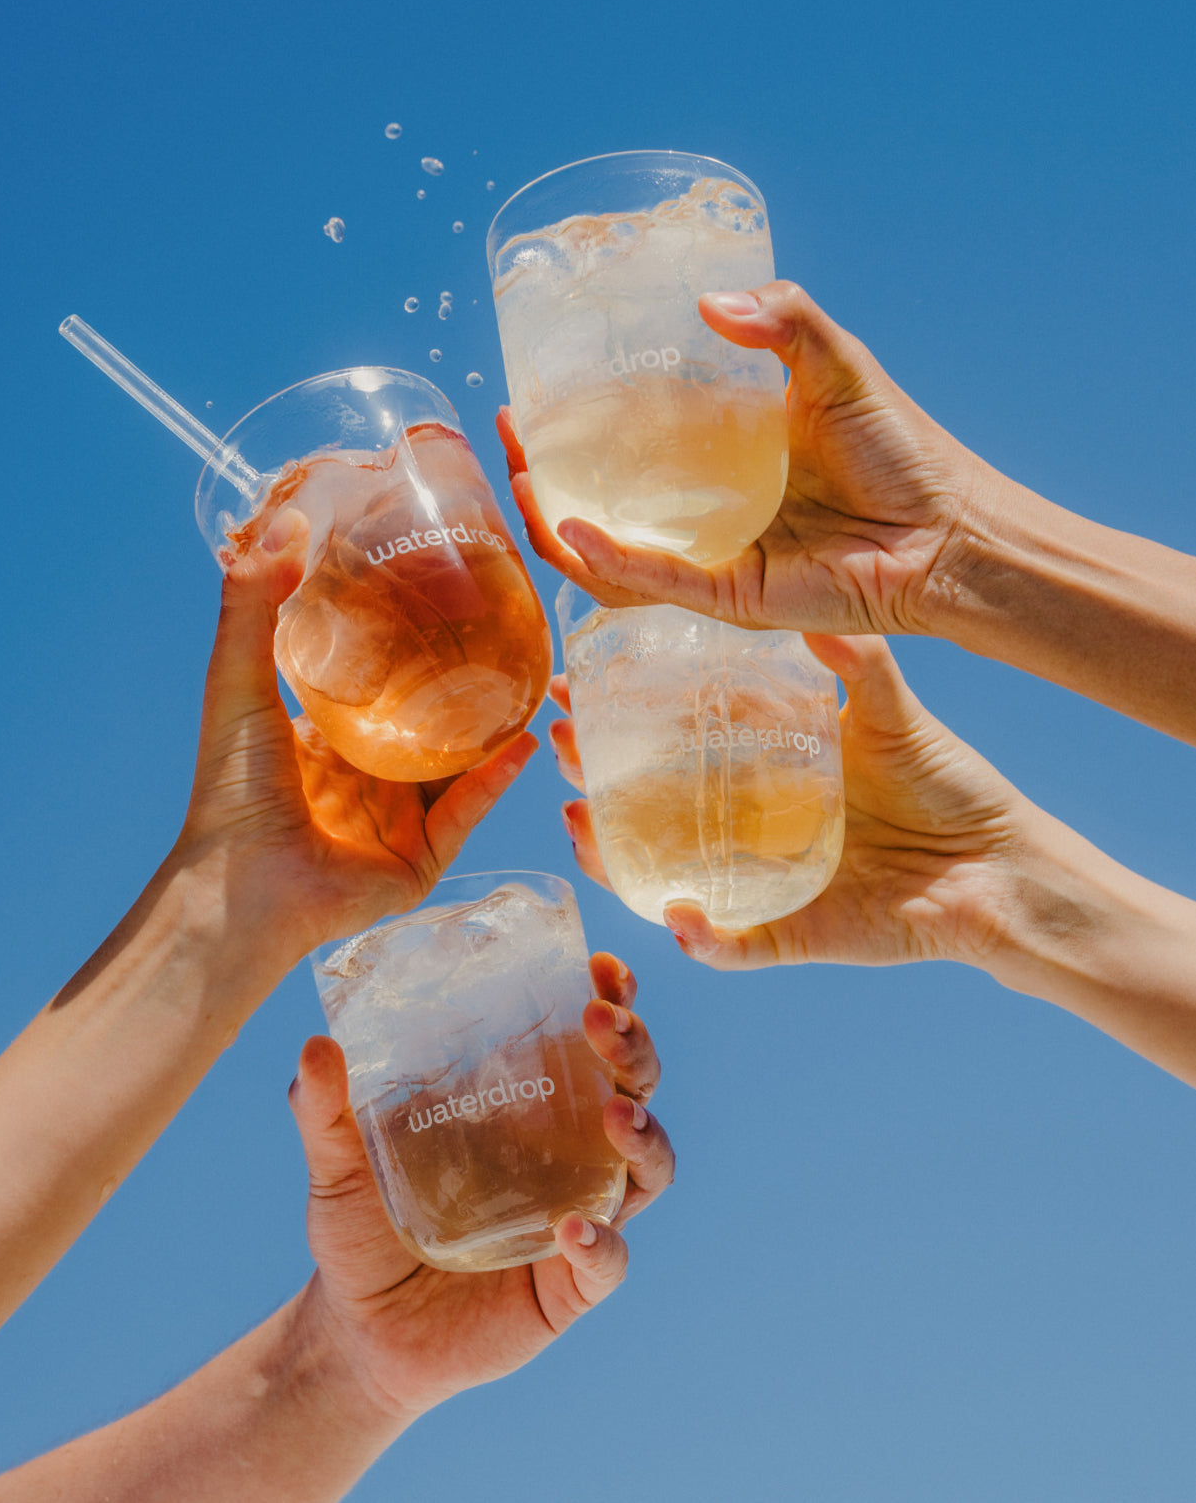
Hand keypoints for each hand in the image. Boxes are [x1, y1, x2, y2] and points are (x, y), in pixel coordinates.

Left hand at [175, 507, 536, 970]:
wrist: (241, 885)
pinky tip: (524, 742)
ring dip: (495, 730)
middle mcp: (368, 778)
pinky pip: (467, 811)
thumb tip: (287, 521)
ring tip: (532, 681)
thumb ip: (255, 604)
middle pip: (430, 723)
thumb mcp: (239, 680)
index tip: (445, 595)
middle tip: (506, 634)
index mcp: (329, 740)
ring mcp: (399, 821)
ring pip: (460, 766)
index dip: (411, 643)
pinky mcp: (422, 859)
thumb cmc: (231, 789)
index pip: (380, 683)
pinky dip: (495, 780)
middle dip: (468, 686)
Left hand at [287, 952, 672, 1420]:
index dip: (611, 999)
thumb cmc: (362, 1227)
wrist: (358, 1331)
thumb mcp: (336, 1163)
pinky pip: (608, 1263)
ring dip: (643, 1135)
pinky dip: (602, 1245)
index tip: (599, 964)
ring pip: (647, 1168)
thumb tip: (313, 1047)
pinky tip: (574, 1231)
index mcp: (531, 1104)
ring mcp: (579, 1214)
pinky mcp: (570, 1286)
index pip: (590, 1040)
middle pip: (633, 1088)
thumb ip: (325, 1110)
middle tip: (602, 1020)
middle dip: (633, 1048)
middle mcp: (570, 1152)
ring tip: (614, 1116)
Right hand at [496, 281, 990, 635]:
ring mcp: (712, 559)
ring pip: (611, 554)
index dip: (576, 424)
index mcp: (724, 460)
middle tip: (508, 437)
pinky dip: (607, 561)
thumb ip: (783, 319)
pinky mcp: (729, 598)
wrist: (947, 528)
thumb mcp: (836, 363)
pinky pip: (653, 583)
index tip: (532, 395)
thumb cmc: (902, 451)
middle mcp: (708, 513)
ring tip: (520, 483)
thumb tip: (710, 305)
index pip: (630, 443)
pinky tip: (568, 527)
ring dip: (557, 523)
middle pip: (604, 501)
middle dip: (544, 476)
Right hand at [550, 635, 1025, 970]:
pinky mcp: (793, 933)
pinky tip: (680, 916)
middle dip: (595, 777)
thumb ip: (857, 666)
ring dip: (618, 858)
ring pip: (669, 875)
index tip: (574, 682)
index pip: (676, 736)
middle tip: (558, 743)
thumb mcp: (895, 715)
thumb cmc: (950, 786)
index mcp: (768, 768)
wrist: (1000, 867)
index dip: (620, 712)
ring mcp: (765, 880)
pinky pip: (736, 944)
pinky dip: (707, 939)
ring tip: (579, 822)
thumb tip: (812, 613)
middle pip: (652, 804)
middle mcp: (752, 824)